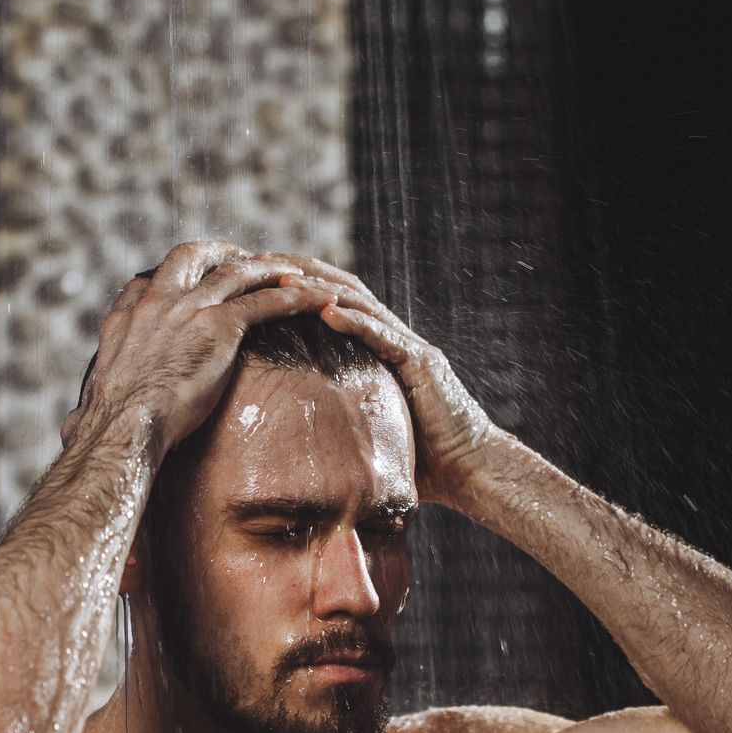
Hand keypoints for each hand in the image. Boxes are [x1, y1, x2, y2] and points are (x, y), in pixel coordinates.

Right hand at [65, 241, 332, 456]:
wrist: (125, 426)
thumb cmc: (107, 430)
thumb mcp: (88, 408)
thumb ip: (83, 411)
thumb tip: (69, 429)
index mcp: (124, 320)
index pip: (144, 283)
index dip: (166, 278)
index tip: (182, 281)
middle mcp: (156, 303)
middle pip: (190, 256)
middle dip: (218, 251)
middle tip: (241, 256)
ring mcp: (189, 309)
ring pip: (237, 272)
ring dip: (267, 268)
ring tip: (292, 270)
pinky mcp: (220, 326)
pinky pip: (266, 301)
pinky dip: (294, 297)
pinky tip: (315, 298)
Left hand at [267, 254, 499, 503]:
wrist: (470, 470)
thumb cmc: (420, 460)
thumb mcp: (367, 432)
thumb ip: (337, 419)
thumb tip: (291, 436)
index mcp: (380, 351)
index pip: (335, 305)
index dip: (301, 288)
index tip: (261, 281)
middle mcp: (396, 339)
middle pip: (344, 292)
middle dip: (303, 274)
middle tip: (262, 263)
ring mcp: (411, 348)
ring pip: (362, 305)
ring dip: (321, 289)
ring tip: (285, 280)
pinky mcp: (423, 364)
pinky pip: (384, 336)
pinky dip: (355, 322)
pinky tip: (326, 311)